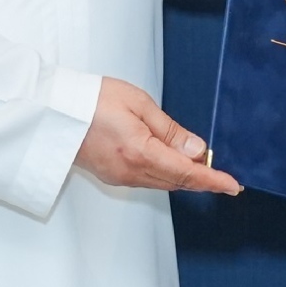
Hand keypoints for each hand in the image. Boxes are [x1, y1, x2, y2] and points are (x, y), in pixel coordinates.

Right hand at [75, 77, 240, 195]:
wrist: (52, 111)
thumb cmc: (90, 100)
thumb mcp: (138, 104)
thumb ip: (169, 129)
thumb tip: (196, 149)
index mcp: (139, 153)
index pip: (186, 173)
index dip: (213, 180)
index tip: (233, 186)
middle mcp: (130, 172)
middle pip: (176, 182)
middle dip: (201, 177)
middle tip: (220, 168)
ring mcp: (119, 177)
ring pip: (162, 182)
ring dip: (182, 175)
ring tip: (199, 161)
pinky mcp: (111, 176)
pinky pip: (147, 180)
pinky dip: (164, 173)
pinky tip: (170, 160)